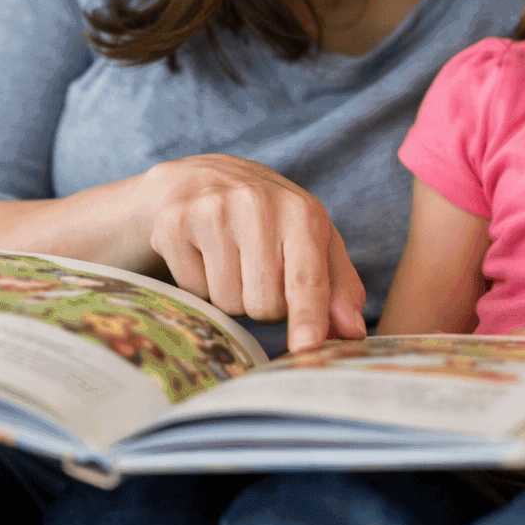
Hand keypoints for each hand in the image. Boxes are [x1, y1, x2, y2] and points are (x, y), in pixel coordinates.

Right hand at [142, 154, 367, 352]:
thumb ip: (339, 287)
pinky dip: (200, 284)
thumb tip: (352, 333)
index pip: (306, 276)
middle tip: (260, 270)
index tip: (307, 346)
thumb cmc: (271, 218)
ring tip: (232, 259)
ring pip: (227, 303)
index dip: (308, 315)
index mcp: (301, 212)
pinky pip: (192, 291)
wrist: (203, 178)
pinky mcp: (173, 224)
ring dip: (233, 295)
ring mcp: (211, 211)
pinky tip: (204, 253)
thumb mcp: (314, 240)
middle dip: (266, 304)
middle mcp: (256, 205)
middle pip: (264, 305)